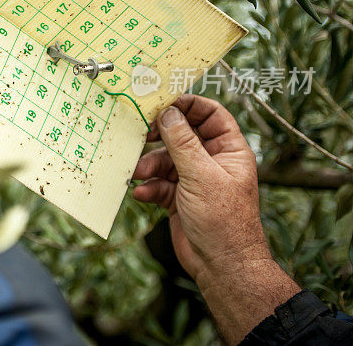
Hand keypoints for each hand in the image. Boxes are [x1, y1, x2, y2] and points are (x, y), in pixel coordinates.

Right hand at [133, 94, 298, 342]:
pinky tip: (142, 194)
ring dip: (150, 166)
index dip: (188, 105)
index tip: (162, 102)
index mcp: (229, 150)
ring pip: (166, 160)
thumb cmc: (223, 220)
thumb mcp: (200, 174)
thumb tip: (167, 111)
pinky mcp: (179, 198)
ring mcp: (194, 179)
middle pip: (182, 135)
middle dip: (160, 137)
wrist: (221, 266)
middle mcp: (212, 161)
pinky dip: (150, 187)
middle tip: (142, 133)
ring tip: (139, 174)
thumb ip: (181, 141)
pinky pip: (160, 183)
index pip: (210, 114)